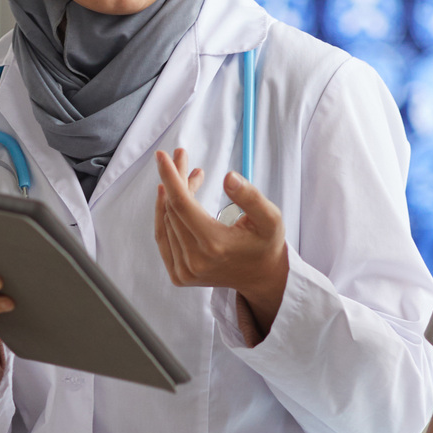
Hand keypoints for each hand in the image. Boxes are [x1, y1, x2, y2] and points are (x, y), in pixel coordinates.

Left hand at [153, 148, 289, 333]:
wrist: (262, 277)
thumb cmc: (266, 244)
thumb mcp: (270, 218)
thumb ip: (251, 197)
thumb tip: (228, 177)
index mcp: (215, 245)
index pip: (182, 204)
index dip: (170, 177)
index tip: (162, 155)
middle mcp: (195, 261)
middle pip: (173, 209)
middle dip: (175, 179)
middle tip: (183, 156)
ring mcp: (184, 272)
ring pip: (167, 221)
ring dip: (173, 194)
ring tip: (190, 176)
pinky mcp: (179, 276)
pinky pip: (163, 237)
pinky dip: (164, 214)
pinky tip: (168, 196)